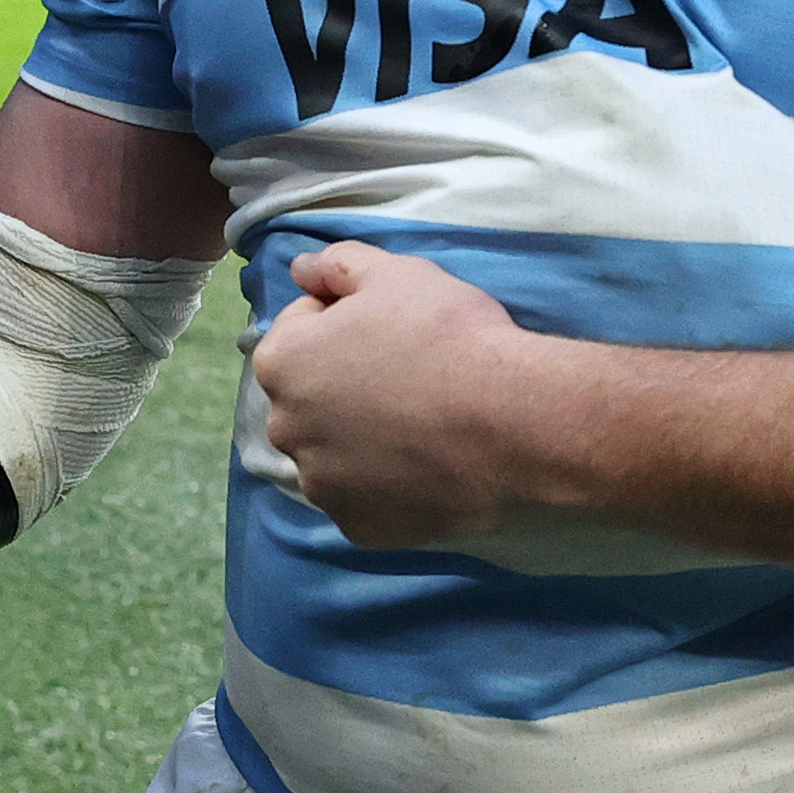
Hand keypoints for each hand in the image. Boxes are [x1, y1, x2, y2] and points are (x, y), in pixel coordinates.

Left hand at [252, 243, 539, 551]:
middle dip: (345, 382)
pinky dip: (388, 484)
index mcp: (281, 363)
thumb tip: (301, 268)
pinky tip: (427, 465)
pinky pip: (367, 498)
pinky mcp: (361, 528)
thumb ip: (336, 263)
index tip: (392, 326)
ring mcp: (322, 486)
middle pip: (312, 396)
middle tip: (409, 373)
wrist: (511, 423)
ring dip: (362, 437)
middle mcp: (285, 430)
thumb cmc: (447, 336)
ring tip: (421, 422)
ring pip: (335, 451)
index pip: (301, 328)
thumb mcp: (395, 272)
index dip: (346, 318)